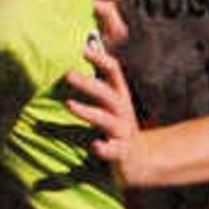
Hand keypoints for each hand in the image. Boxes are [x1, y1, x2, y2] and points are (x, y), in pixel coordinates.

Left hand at [62, 43, 148, 176]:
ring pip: (107, 120)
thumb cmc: (118, 126)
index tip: (84, 48)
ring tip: (69, 104)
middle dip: (89, 84)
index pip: (113, 72)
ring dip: (89, 112)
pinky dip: (106, 148)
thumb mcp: (112, 102)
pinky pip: (115, 150)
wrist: (140, 159)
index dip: (101, 59)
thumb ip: (99, 80)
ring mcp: (123, 132)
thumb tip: (87, 49)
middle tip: (68, 74)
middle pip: (107, 94)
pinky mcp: (122, 152)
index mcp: (119, 96)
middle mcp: (123, 111)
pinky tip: (95, 145)